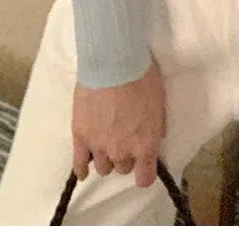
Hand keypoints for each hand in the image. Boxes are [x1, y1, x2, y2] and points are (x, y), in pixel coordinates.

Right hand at [72, 56, 166, 188]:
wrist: (113, 60)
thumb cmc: (142, 76)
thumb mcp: (159, 102)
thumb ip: (156, 127)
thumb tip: (154, 138)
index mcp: (145, 145)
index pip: (144, 178)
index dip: (144, 172)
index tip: (143, 166)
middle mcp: (122, 152)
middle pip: (122, 168)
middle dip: (124, 156)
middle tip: (123, 138)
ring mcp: (99, 145)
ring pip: (103, 167)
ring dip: (105, 157)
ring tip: (105, 141)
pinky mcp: (80, 135)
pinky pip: (78, 163)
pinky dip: (81, 168)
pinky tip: (83, 170)